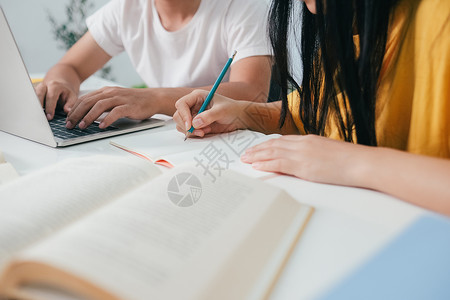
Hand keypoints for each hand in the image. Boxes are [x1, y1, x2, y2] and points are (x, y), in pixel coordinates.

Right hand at [35, 79, 78, 119]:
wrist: (60, 82)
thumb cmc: (66, 91)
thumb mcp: (72, 96)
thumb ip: (70, 104)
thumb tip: (67, 111)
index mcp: (55, 86)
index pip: (51, 97)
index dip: (50, 108)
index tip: (49, 117)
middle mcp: (44, 86)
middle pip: (38, 95)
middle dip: (39, 107)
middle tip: (41, 118)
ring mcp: (37, 88)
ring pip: (32, 96)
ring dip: (34, 106)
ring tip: (36, 116)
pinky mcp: (34, 92)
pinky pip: (31, 98)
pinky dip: (31, 105)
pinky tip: (33, 113)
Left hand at [66, 87, 156, 128]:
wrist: (153, 98)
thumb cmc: (134, 101)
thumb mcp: (115, 99)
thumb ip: (103, 104)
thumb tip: (87, 115)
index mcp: (105, 91)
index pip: (84, 99)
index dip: (74, 109)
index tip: (67, 119)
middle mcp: (111, 93)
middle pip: (88, 102)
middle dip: (77, 114)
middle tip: (69, 124)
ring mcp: (120, 99)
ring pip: (99, 106)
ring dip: (89, 116)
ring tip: (82, 126)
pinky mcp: (129, 106)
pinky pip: (115, 112)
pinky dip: (107, 119)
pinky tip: (101, 126)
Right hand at [173, 90, 246, 136]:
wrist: (239, 118)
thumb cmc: (232, 110)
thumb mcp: (222, 111)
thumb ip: (208, 116)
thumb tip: (195, 123)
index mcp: (197, 96)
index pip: (181, 104)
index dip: (183, 115)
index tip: (190, 125)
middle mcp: (193, 105)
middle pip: (178, 116)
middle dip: (187, 125)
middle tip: (199, 131)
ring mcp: (194, 115)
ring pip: (181, 125)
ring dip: (191, 131)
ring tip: (205, 131)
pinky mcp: (196, 125)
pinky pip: (188, 131)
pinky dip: (194, 134)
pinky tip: (205, 132)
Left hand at [241, 135, 372, 185]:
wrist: (362, 163)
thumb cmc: (352, 161)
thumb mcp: (330, 153)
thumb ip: (316, 154)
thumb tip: (309, 162)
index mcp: (310, 140)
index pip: (284, 140)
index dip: (269, 144)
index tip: (260, 147)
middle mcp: (303, 144)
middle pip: (274, 144)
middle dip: (258, 149)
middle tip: (246, 153)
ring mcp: (302, 154)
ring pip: (273, 152)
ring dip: (257, 156)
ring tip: (245, 159)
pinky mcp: (303, 166)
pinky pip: (279, 164)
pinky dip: (265, 164)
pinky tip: (256, 166)